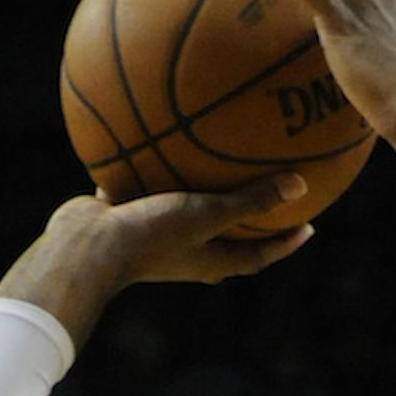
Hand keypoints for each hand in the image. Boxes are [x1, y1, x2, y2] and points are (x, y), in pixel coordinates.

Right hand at [0, 175, 313, 348]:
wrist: (86, 247)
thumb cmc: (150, 236)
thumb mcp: (207, 214)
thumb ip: (251, 200)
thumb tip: (300, 184)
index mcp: (209, 261)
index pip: (257, 255)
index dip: (284, 243)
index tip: (308, 226)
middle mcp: (186, 252)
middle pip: (227, 238)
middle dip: (249, 219)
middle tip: (273, 194)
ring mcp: (156, 235)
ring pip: (188, 211)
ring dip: (204, 192)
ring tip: (219, 161)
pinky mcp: (128, 216)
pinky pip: (150, 186)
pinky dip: (160, 167)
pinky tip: (162, 134)